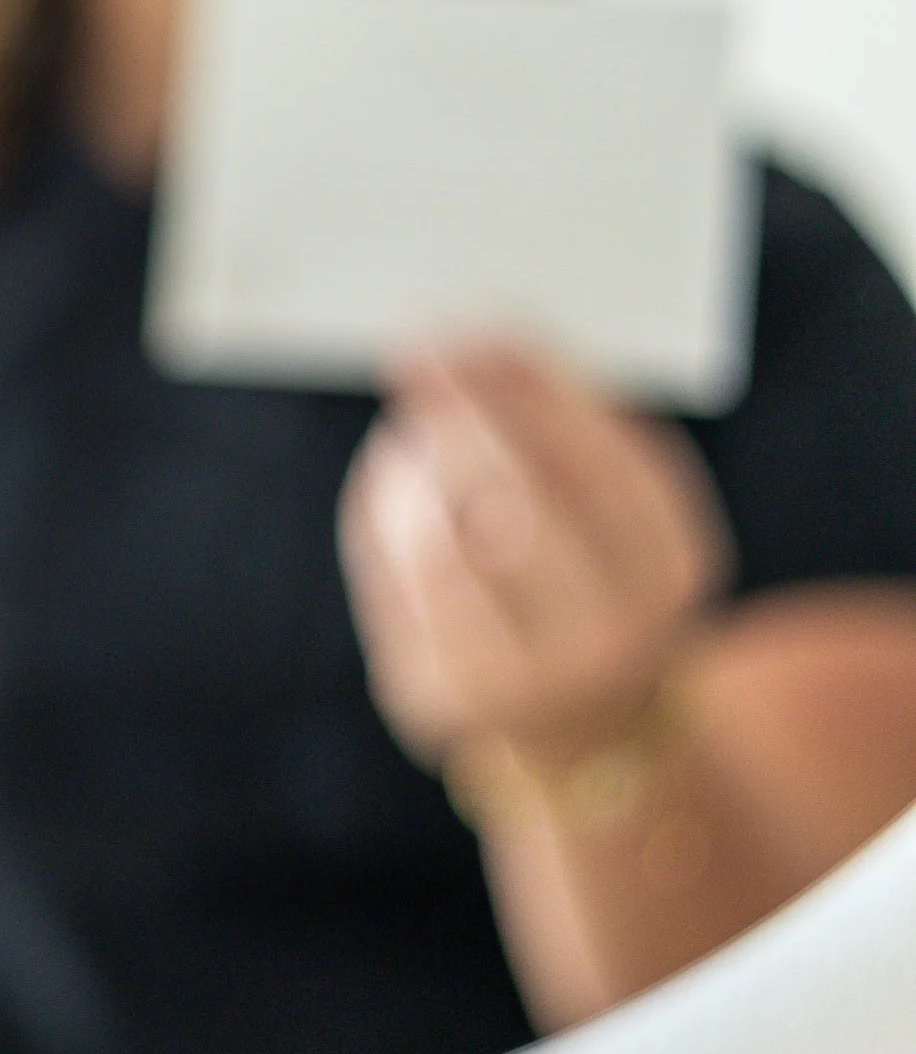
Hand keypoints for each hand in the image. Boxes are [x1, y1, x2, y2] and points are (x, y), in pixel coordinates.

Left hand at [339, 341, 729, 771]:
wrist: (586, 719)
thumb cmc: (596, 567)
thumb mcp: (614, 493)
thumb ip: (560, 415)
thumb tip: (480, 339)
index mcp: (673, 570)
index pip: (600, 464)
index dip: (529, 393)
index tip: (471, 334)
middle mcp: (612, 638)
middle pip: (521, 510)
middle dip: (462, 421)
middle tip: (417, 354)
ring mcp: (523, 683)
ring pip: (441, 555)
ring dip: (409, 469)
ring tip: (406, 425)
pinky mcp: (438, 701)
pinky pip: (391, 590)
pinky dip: (379, 520)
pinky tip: (390, 478)